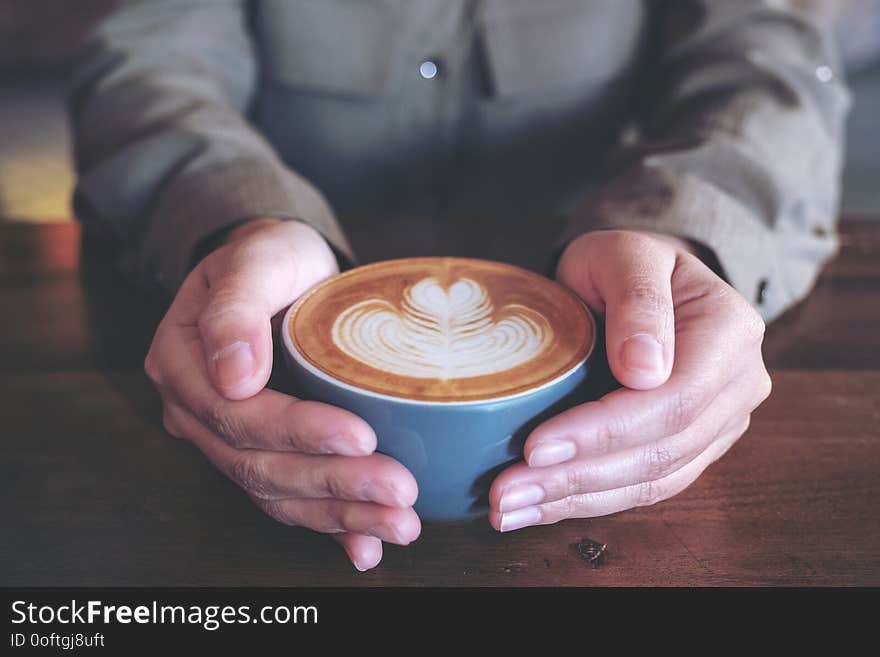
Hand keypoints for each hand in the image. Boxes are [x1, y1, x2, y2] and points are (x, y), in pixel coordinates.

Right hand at [145, 218, 419, 569]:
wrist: (281, 272)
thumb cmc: (271, 257)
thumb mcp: (256, 258)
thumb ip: (237, 308)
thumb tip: (234, 375)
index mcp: (183, 363)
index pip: (237, 414)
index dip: (298, 431)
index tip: (360, 435)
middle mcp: (198, 411)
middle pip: (260, 465)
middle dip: (334, 482)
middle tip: (398, 490)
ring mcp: (227, 439)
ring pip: (278, 492)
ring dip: (341, 514)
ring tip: (399, 525)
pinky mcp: (264, 453)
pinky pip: (290, 500)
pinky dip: (329, 528)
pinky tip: (364, 549)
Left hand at [488, 230, 771, 530]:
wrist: (638, 278)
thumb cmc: (623, 261)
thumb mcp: (623, 254)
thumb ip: (637, 299)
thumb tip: (646, 371)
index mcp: (729, 332)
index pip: (672, 401)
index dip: (603, 432)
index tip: (535, 447)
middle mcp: (738, 385)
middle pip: (661, 451)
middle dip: (576, 478)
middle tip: (504, 494)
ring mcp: (720, 423)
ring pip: (653, 481)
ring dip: (576, 501)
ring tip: (509, 510)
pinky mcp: (694, 448)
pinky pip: (647, 488)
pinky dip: (590, 502)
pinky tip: (539, 508)